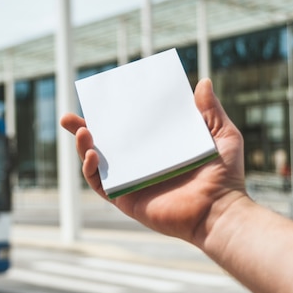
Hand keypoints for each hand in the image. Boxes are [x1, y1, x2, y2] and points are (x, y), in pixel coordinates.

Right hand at [60, 78, 247, 246]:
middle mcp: (141, 164)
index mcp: (158, 147)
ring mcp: (132, 181)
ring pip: (97, 164)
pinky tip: (94, 154)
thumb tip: (202, 81)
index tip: (101, 99)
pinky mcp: (126, 199)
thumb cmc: (224, 176)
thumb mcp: (221, 134)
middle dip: (83, 130)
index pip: (130, 127)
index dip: (113, 114)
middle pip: (106, 143)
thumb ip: (210, 110)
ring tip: (82, 131)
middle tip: (67, 117)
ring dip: (83, 147)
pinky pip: (101, 185)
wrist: (220, 211)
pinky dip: (91, 170)